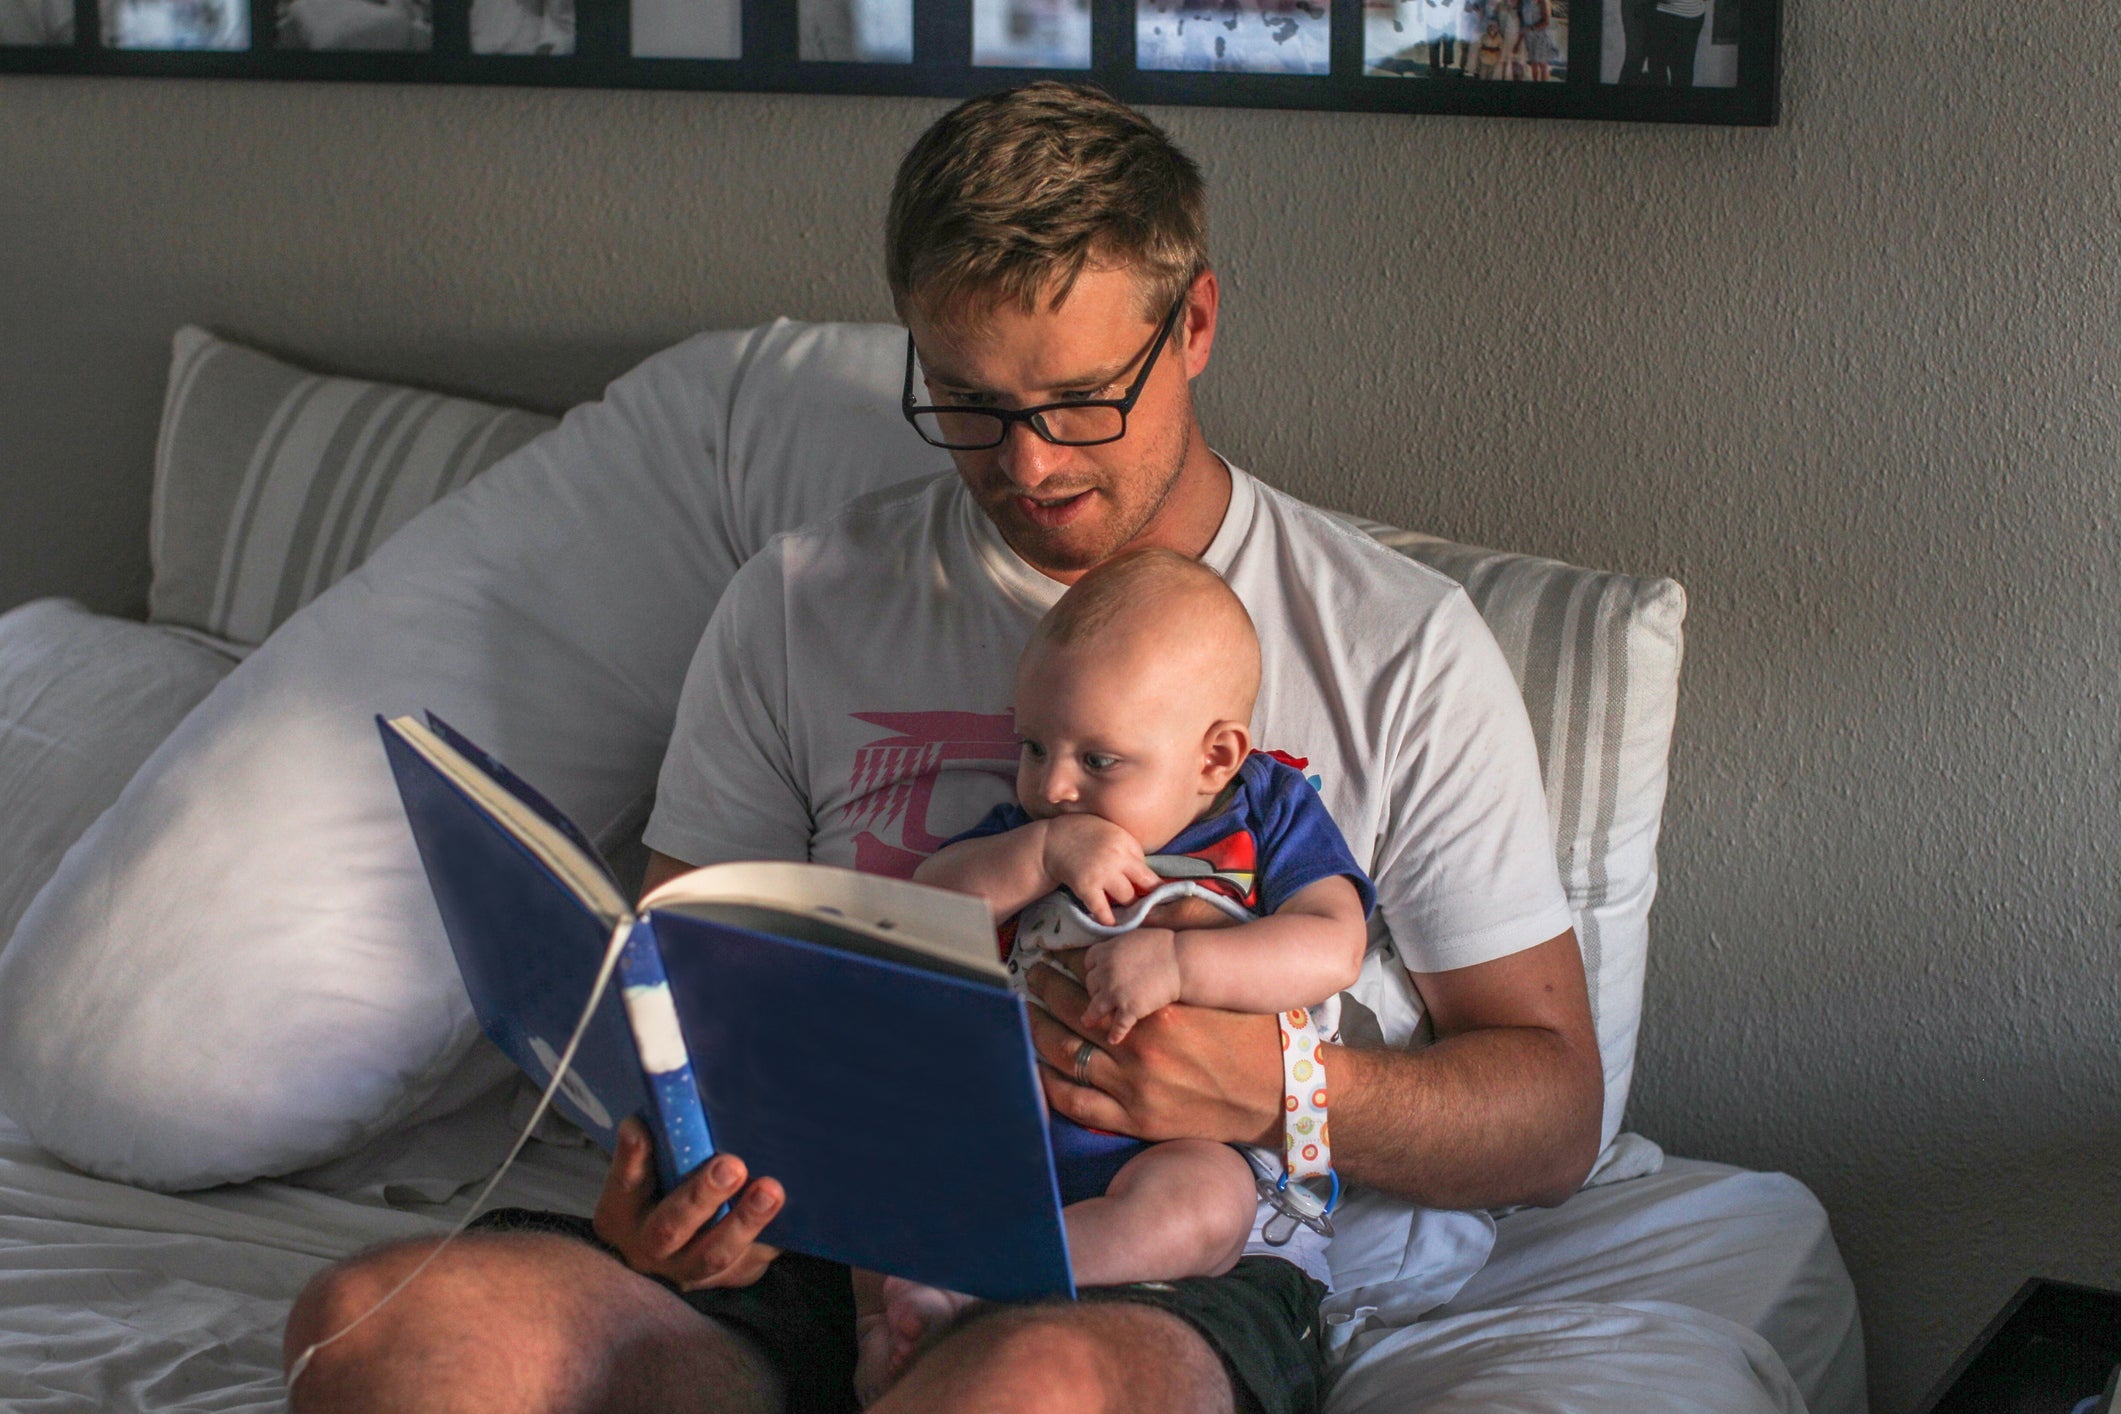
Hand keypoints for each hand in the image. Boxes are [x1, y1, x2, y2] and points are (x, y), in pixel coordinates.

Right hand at [591, 1118, 784, 1291]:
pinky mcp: (730, 1276)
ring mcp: (690, 1270)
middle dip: (702, 1196)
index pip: (625, 1184)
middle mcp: (651, 1250)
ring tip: (770, 1191)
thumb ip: (645, 1152)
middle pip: (672, 1227)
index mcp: (621, 1215)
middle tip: (731, 1166)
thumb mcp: (642, 1177)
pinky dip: (772, 1239)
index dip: (632, 1159)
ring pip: (716, 1253)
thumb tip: (640, 1122)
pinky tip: (794, 1215)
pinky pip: (753, 1261)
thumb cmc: (659, 1199)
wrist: (672, 1257)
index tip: (640, 1128)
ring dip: (745, 1221)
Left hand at [1024, 964, 1281, 1147]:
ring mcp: (1135, 1089)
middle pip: (1070, 1011)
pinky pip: (1076, 1103)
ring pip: (1065, 1053)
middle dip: (1046, 988)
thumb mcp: (1216, 988)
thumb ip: (1177, 964)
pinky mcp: (1136, 1122)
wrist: (1282, 1094)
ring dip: (1038, 1028)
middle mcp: (1140, 1048)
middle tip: (1033, 975)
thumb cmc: (1255, 1033)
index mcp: (1159, 1008)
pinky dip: (1049, 1082)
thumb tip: (1140, 931)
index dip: (1069, 961)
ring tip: (1027, 1012)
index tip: (1056, 952)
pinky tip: (1037, 1064)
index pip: (1094, 976)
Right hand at [1037, 815, 1160, 925]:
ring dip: (1127, 904)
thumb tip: (1148, 876)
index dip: (1152, 883)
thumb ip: (1129, 850)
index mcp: (1125, 842)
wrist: (1052, 840)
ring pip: (1128, 897)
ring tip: (1125, 909)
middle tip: (1143, 904)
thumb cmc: (1084, 835)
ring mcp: (1102, 873)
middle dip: (1145, 895)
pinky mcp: (1086, 886)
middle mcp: (1117, 857)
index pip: (1147, 868)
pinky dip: (1108, 918)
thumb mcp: (1112, 832)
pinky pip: (1102, 908)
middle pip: (1144, 883)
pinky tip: (1111, 922)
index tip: (1155, 894)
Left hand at [1080, 927, 1181, 1043]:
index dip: (1093, 969)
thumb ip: (1118, 946)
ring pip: (1096, 1008)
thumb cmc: (1163, 946)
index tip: (1097, 975)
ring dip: (1091, 1016)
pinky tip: (1114, 1039)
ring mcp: (1116, 992)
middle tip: (1103, 994)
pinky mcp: (1129, 1009)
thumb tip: (1114, 952)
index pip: (1089, 962)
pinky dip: (1116, 1033)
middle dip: (1096, 990)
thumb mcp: (1133, 937)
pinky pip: (1118, 1025)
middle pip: (1091, 984)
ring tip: (1087, 1022)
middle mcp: (1106, 972)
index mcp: (1107, 952)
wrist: (1180, 961)